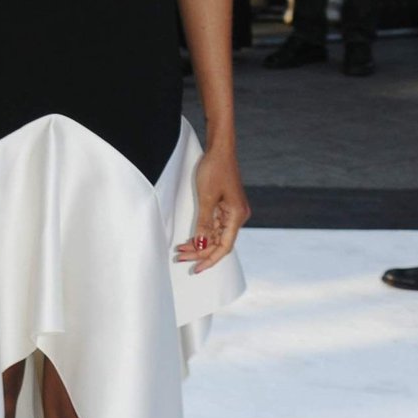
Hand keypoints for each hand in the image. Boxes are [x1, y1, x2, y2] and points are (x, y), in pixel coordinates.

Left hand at [175, 147, 248, 273]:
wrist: (220, 150)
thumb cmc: (214, 169)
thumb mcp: (206, 197)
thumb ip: (204, 222)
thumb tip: (202, 245)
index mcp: (237, 216)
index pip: (224, 247)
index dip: (210, 259)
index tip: (196, 268)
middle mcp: (237, 217)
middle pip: (219, 243)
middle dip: (200, 253)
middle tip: (179, 258)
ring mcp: (232, 212)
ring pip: (216, 236)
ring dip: (199, 244)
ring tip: (180, 250)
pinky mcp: (226, 207)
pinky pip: (214, 226)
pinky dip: (202, 233)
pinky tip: (190, 239)